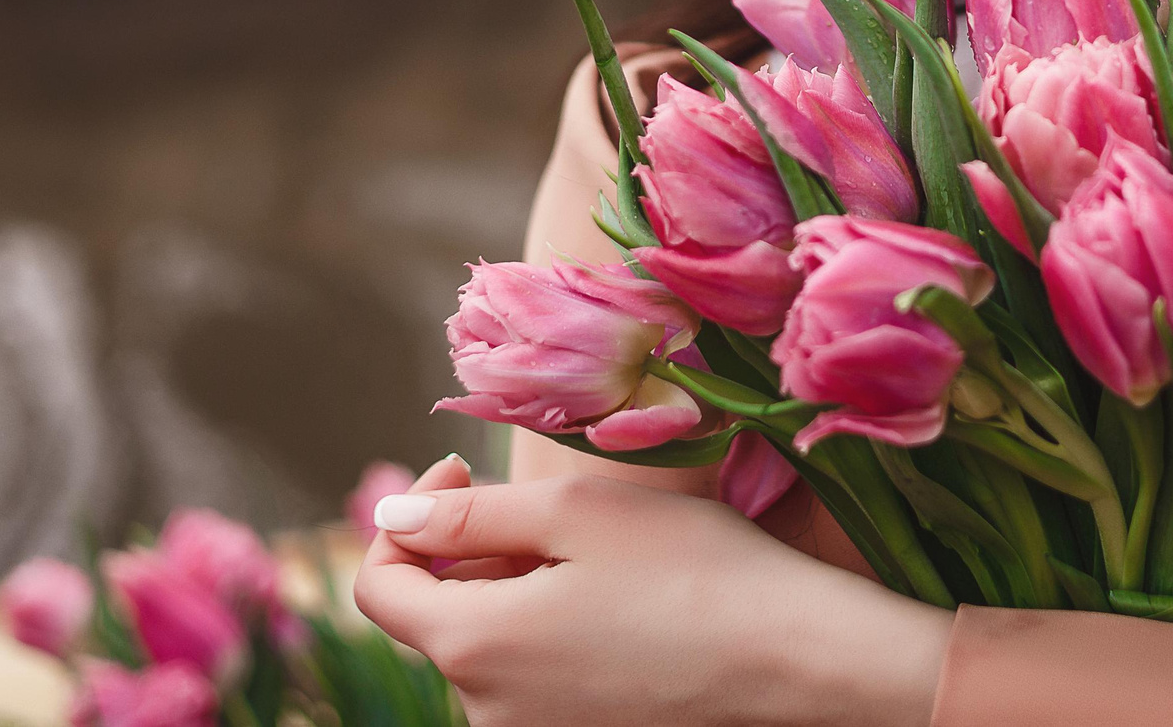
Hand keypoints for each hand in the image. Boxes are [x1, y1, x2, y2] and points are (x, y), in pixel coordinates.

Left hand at [353, 460, 951, 726]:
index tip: (467, 471)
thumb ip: (467, 516)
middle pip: (437, 618)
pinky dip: (552, 634)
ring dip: (516, 591)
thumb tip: (392, 516)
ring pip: (489, 647)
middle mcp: (488, 712)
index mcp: (474, 647)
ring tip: (598, 555)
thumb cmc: (692, 570)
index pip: (377, 587)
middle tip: (553, 506)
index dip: (407, 517)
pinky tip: (618, 605)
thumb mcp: (575, 513)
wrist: (796, 658)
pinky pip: (533, 681)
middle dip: (472, 551)